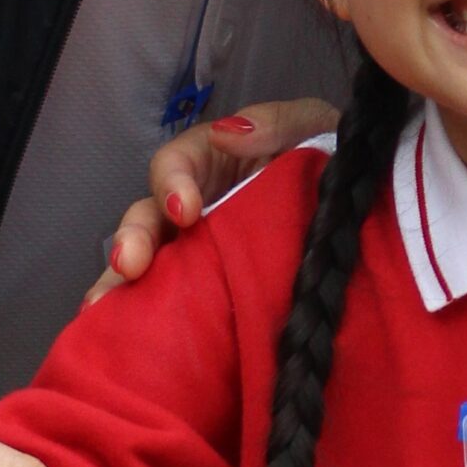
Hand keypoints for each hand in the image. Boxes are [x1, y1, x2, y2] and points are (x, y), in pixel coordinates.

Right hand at [86, 97, 339, 306]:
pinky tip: (126, 341)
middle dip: (134, 240)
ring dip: (123, 287)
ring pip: (147, 267)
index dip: (172, 184)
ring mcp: (197, 252)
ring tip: (103, 312)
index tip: (186, 211)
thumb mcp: (310, 125)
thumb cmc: (328, 156)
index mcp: (211, 161)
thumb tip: (227, 135)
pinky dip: (146, 321)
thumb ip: (275, 124)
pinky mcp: (209, 293)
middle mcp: (194, 207)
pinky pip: (172, 305)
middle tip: (129, 266)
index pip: (175, 165)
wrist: (363, 213)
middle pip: (148, 219)